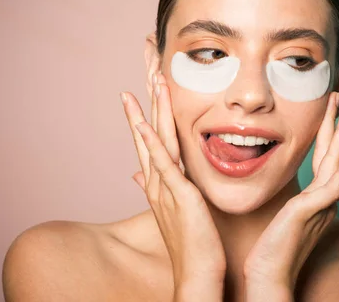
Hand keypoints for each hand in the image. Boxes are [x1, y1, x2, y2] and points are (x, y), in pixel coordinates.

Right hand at [121, 73, 225, 294]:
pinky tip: (141, 120)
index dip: (146, 110)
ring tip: (149, 77)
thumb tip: (141, 176)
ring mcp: (165, 186)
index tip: (147, 83)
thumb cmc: (193, 244)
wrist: (197, 274)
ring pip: (155, 139)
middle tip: (146, 64)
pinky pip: (161, 163)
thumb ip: (163, 188)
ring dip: (150, 107)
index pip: (150, 138)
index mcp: (161, 182)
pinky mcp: (177, 195)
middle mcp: (157, 180)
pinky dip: (149, 141)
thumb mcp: (175, 210)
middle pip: (148, 131)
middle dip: (147, 97)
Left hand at [243, 92, 338, 292]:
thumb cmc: (272, 248)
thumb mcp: (283, 216)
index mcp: (315, 197)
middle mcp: (323, 199)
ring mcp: (321, 205)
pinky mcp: (313, 212)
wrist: (268, 275)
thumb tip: (290, 188)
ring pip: (337, 162)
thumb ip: (293, 201)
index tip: (330, 110)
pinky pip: (334, 187)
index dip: (328, 133)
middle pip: (335, 154)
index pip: (324, 158)